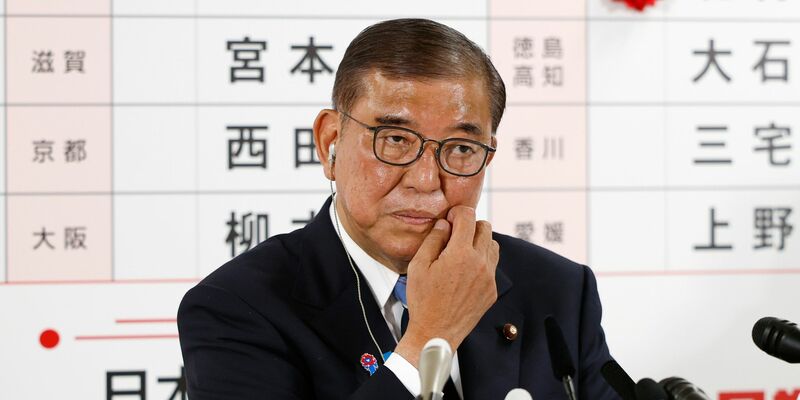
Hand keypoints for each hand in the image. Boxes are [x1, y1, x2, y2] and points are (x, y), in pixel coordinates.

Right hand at [393, 205, 499, 366]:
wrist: (436, 333)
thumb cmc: (423, 301)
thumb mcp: (419, 266)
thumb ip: (433, 239)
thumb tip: (445, 224)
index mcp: (460, 254)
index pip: (468, 217)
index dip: (457, 212)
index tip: (450, 217)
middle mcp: (480, 264)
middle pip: (485, 227)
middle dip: (469, 225)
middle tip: (455, 234)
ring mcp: (489, 278)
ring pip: (493, 245)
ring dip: (479, 242)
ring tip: (462, 251)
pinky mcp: (492, 291)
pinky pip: (492, 266)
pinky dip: (482, 261)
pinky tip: (465, 271)